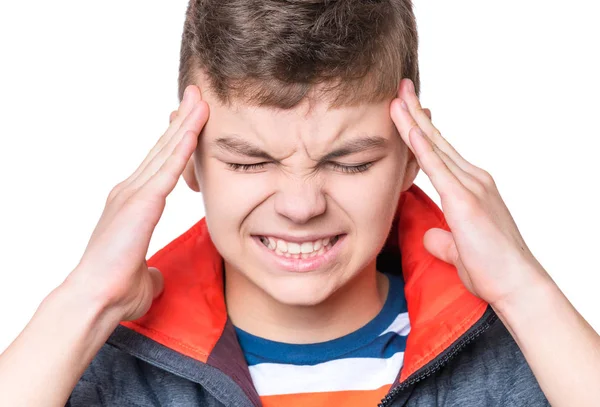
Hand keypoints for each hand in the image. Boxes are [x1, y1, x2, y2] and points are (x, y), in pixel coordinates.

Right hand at [65, 85, 208, 320]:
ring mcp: (133, 192)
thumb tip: (155, 275)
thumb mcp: (141, 275)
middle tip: (197, 96)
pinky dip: (184, 144)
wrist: (95, 299)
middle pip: (162, 149)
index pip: (159, 166)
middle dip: (182, 121)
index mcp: (131, 204)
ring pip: (167, 150)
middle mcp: (130, 191)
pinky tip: (196, 126)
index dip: (175, 142)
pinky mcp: (141, 200)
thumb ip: (149, 269)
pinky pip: (169, 167)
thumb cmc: (116, 290)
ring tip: (201, 99)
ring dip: (186, 123)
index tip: (189, 122)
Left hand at [390, 79, 549, 306]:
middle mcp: (473, 180)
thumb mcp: (460, 250)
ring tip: (397, 97)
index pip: (441, 152)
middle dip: (416, 113)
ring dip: (413, 121)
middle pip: (437, 141)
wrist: (517, 284)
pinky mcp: (465, 202)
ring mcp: (471, 188)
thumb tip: (431, 236)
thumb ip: (443, 238)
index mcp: (472, 187)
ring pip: (435, 147)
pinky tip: (409, 128)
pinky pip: (438, 168)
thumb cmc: (493, 269)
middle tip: (400, 89)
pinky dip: (421, 147)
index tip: (407, 110)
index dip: (422, 130)